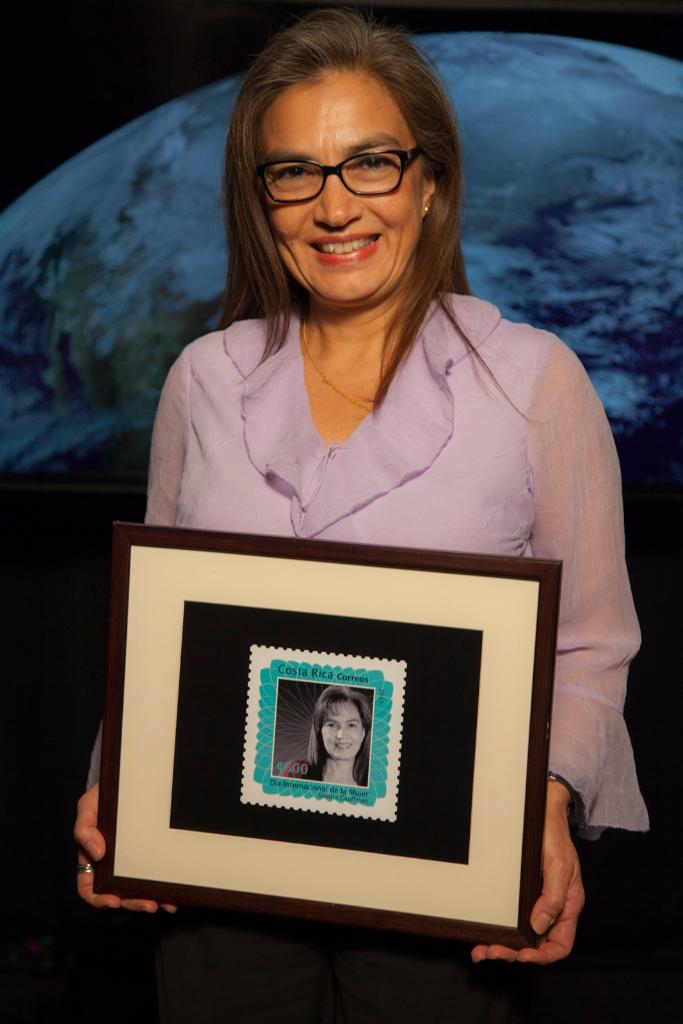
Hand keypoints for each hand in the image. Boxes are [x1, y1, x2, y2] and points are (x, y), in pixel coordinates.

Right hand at [74, 783, 176, 912]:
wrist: (129, 780)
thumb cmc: (103, 796)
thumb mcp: (88, 806)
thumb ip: (85, 829)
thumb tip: (98, 853)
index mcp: (92, 858)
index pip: (89, 887)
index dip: (98, 899)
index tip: (113, 901)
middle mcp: (111, 865)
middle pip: (118, 894)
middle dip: (133, 903)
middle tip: (149, 904)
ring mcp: (131, 862)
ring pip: (137, 890)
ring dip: (150, 899)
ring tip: (165, 902)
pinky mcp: (149, 855)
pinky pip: (154, 876)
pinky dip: (163, 888)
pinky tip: (173, 894)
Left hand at [471, 780, 584, 964]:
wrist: (542, 810)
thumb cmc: (555, 836)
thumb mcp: (560, 866)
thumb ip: (553, 898)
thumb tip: (539, 926)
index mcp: (567, 906)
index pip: (559, 945)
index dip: (542, 956)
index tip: (523, 955)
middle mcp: (550, 907)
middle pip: (535, 944)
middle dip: (514, 953)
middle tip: (493, 952)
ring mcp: (533, 900)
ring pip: (519, 934)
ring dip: (501, 945)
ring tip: (482, 950)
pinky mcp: (519, 892)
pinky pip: (509, 918)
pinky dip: (496, 929)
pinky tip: (482, 934)